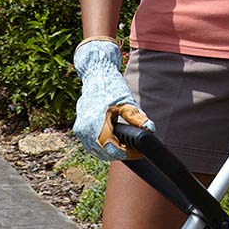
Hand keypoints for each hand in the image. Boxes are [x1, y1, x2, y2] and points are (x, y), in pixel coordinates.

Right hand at [72, 39, 153, 160]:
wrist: (96, 75)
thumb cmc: (111, 86)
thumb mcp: (126, 102)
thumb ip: (137, 118)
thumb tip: (150, 129)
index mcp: (96, 123)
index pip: (111, 149)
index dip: (126, 153)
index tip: (138, 152)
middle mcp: (85, 130)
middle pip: (104, 152)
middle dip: (120, 153)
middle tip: (135, 149)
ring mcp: (80, 130)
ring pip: (97, 150)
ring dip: (111, 151)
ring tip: (126, 145)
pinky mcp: (79, 129)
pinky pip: (92, 144)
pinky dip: (103, 146)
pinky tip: (114, 140)